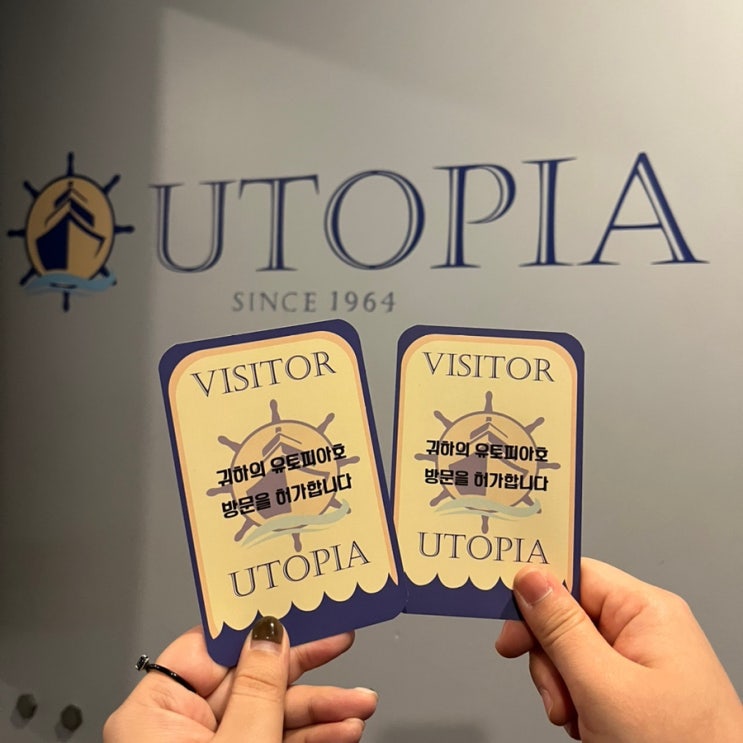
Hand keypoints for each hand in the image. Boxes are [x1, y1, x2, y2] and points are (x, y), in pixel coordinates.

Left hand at [104, 618, 376, 742]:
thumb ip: (259, 687)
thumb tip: (269, 632)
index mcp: (154, 712)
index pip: (209, 645)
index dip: (255, 624)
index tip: (294, 606)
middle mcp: (174, 730)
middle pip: (248, 679)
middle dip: (303, 673)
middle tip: (341, 644)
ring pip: (268, 715)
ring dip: (317, 711)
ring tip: (358, 704)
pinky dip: (308, 740)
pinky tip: (341, 732)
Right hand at [496, 558, 742, 741]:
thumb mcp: (603, 686)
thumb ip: (561, 629)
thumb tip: (529, 577)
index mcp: (647, 611)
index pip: (577, 574)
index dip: (537, 593)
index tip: (508, 617)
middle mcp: (646, 628)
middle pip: (569, 615)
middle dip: (550, 656)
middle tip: (552, 691)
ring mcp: (642, 659)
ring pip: (572, 651)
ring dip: (562, 686)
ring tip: (577, 720)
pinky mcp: (638, 688)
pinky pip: (588, 677)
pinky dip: (578, 701)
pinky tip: (588, 726)